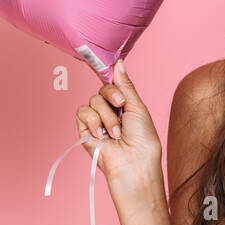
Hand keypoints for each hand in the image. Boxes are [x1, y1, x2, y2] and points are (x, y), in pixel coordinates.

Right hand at [75, 59, 162, 189]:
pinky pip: (82, 113)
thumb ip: (125, 86)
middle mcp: (109, 112)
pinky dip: (94, 122)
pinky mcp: (85, 130)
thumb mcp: (137, 107)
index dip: (110, 77)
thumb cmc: (142, 139)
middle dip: (113, 97)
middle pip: (102, 90)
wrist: (133, 161)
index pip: (113, 85)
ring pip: (93, 101)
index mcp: (124, 105)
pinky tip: (102, 135)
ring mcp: (97, 121)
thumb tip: (118, 63)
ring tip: (116, 133)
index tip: (111, 63)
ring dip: (107, 116)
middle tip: (121, 107)